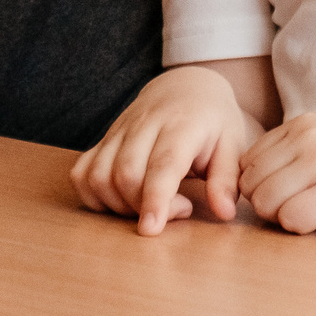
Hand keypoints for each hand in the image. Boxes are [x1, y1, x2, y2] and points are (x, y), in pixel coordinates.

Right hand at [70, 65, 254, 234]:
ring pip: (99, 175)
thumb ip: (227, 179)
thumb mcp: (234, 143)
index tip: (150, 229)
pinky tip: (120, 201)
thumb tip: (224, 213)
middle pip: (126, 173)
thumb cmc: (213, 120)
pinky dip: (92, 195)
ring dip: (117, 205)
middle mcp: (144, 124)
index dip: (154, 198)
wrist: (186, 86)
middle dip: (142, 206)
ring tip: (150, 205)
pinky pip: (82, 172)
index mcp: (182, 124)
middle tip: (180, 209)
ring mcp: (119, 130)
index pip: (162, 163)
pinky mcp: (103, 139)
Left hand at [241, 114, 315, 234]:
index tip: (290, 197)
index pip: (248, 161)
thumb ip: (296, 153)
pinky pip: (291, 220)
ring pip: (265, 202)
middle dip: (269, 205)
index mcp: (304, 123)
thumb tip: (250, 181)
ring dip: (283, 218)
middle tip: (302, 212)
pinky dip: (302, 229)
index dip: (262, 187)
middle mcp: (308, 136)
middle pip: (250, 183)